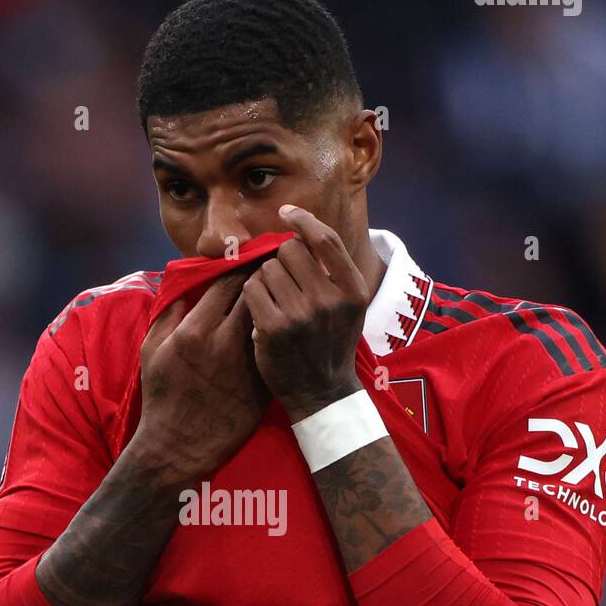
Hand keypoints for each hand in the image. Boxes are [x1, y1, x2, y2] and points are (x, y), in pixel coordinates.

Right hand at [134, 269, 270, 483]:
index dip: (242, 266)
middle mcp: (224, 343)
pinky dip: (281, 333)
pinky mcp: (261, 385)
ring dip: (279, 303)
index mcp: (195, 331)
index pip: (227, 283)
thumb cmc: (161, 400)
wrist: (179, 448)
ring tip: (285, 289)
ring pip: (272, 320)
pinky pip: (276, 349)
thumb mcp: (151, 351)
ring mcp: (247, 365)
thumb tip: (185, 288)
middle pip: (256, 296)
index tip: (249, 257)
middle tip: (275, 264)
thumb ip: (168, 315)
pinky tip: (286, 324)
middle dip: (266, 277)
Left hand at [242, 205, 368, 423]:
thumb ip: (332, 270)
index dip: (303, 220)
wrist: (321, 393)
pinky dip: (252, 296)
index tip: (286, 212)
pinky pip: (251, 290)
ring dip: (265, 281)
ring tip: (276, 304)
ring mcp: (302, 314)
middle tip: (284, 285)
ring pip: (268, 269)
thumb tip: (300, 227)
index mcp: (353, 290)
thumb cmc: (330, 344)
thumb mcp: (347, 307)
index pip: (325, 239)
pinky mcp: (274, 328)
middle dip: (281, 260)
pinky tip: (262, 313)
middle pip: (290, 250)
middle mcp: (330, 299)